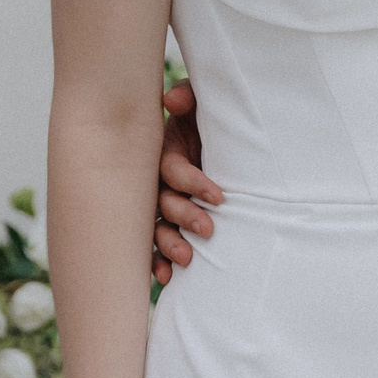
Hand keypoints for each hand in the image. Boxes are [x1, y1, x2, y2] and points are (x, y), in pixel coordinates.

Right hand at [153, 81, 222, 284]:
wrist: (221, 137)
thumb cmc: (209, 120)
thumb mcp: (202, 104)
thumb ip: (189, 99)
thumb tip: (173, 100)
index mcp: (165, 152)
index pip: (171, 170)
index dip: (191, 182)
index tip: (217, 195)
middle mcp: (159, 179)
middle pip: (162, 201)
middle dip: (183, 216)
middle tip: (208, 229)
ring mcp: (162, 202)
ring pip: (157, 225)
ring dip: (168, 243)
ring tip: (185, 259)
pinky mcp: (170, 221)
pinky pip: (156, 243)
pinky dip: (157, 261)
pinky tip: (164, 278)